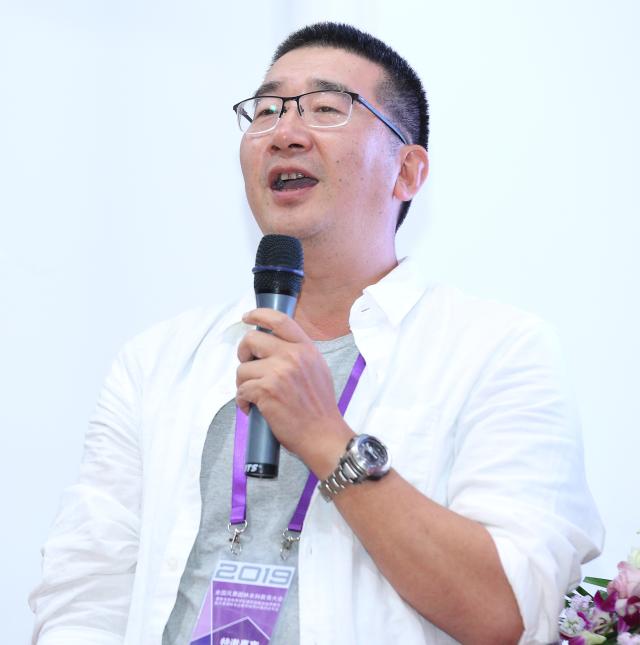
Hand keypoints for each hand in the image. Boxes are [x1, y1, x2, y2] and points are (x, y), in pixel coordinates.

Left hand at [236, 309, 353, 474]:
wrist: (323, 434)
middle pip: (252, 339)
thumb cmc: (319, 408)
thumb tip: (274, 346)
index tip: (247, 317)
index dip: (259, 315)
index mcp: (306, 349)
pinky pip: (241, 390)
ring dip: (243, 383)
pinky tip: (252, 408)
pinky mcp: (266, 391)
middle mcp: (293, 356)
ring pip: (243, 368)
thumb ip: (298, 354)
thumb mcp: (317, 369)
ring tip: (254, 395)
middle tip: (248, 366)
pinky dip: (243, 401)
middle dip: (243, 353)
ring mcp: (278, 372)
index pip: (280, 320)